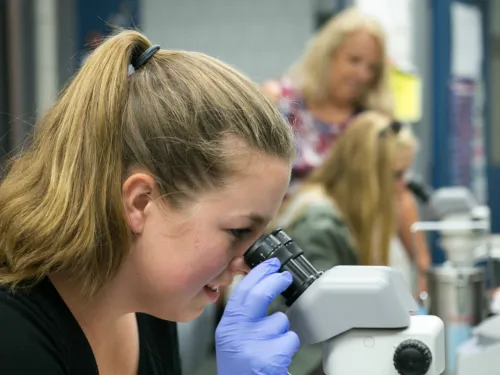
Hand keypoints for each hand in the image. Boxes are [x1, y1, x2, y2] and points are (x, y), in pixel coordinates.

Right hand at [215, 258, 299, 374]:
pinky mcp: (270, 358)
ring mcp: (253, 346)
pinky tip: (280, 356)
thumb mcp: (233, 340)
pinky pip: (290, 338)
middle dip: (274, 281)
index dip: (257, 274)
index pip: (240, 292)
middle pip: (258, 296)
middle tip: (285, 277)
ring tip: (274, 344)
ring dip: (283, 329)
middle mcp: (236, 334)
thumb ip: (243, 318)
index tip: (269, 265)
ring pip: (280, 320)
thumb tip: (260, 288)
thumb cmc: (242, 370)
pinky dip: (290, 345)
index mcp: (227, 328)